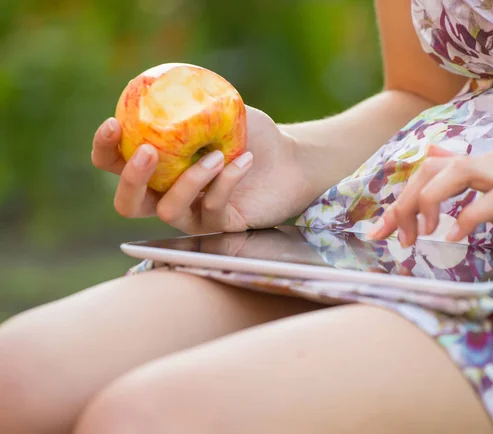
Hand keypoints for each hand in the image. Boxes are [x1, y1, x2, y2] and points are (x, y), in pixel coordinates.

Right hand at [91, 107, 313, 233]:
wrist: (291, 158)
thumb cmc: (253, 133)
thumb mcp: (220, 107)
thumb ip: (190, 100)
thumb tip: (161, 83)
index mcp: (159, 164)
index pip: (114, 163)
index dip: (104, 148)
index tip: (112, 123)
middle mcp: (169, 193)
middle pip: (127, 204)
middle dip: (131, 179)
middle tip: (148, 152)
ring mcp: (194, 213)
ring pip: (168, 210)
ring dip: (189, 180)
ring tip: (217, 155)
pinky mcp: (221, 225)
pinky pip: (212, 209)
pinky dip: (226, 182)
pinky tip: (245, 160)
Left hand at [369, 146, 492, 252]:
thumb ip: (473, 178)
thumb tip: (437, 159)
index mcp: (488, 162)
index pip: (430, 168)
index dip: (401, 196)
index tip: (385, 228)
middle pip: (431, 170)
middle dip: (402, 202)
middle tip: (390, 236)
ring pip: (453, 174)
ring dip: (426, 204)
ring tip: (420, 235)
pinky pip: (490, 201)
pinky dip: (466, 218)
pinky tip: (456, 237)